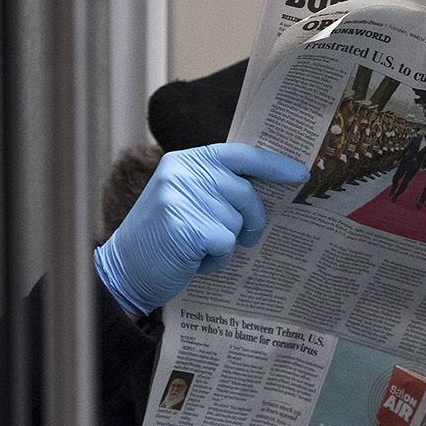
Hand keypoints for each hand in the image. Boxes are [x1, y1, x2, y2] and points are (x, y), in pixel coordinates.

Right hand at [94, 143, 309, 315]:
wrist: (124, 270)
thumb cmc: (162, 238)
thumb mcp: (186, 200)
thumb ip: (216, 187)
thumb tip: (265, 189)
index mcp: (185, 161)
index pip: (239, 155)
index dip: (274, 165)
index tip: (301, 174)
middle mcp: (182, 173)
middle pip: (245, 192)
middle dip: (252, 219)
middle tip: (247, 238)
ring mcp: (181, 198)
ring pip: (236, 222)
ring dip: (225, 244)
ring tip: (197, 249)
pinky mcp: (185, 226)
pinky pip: (225, 244)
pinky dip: (215, 260)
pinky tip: (193, 261)